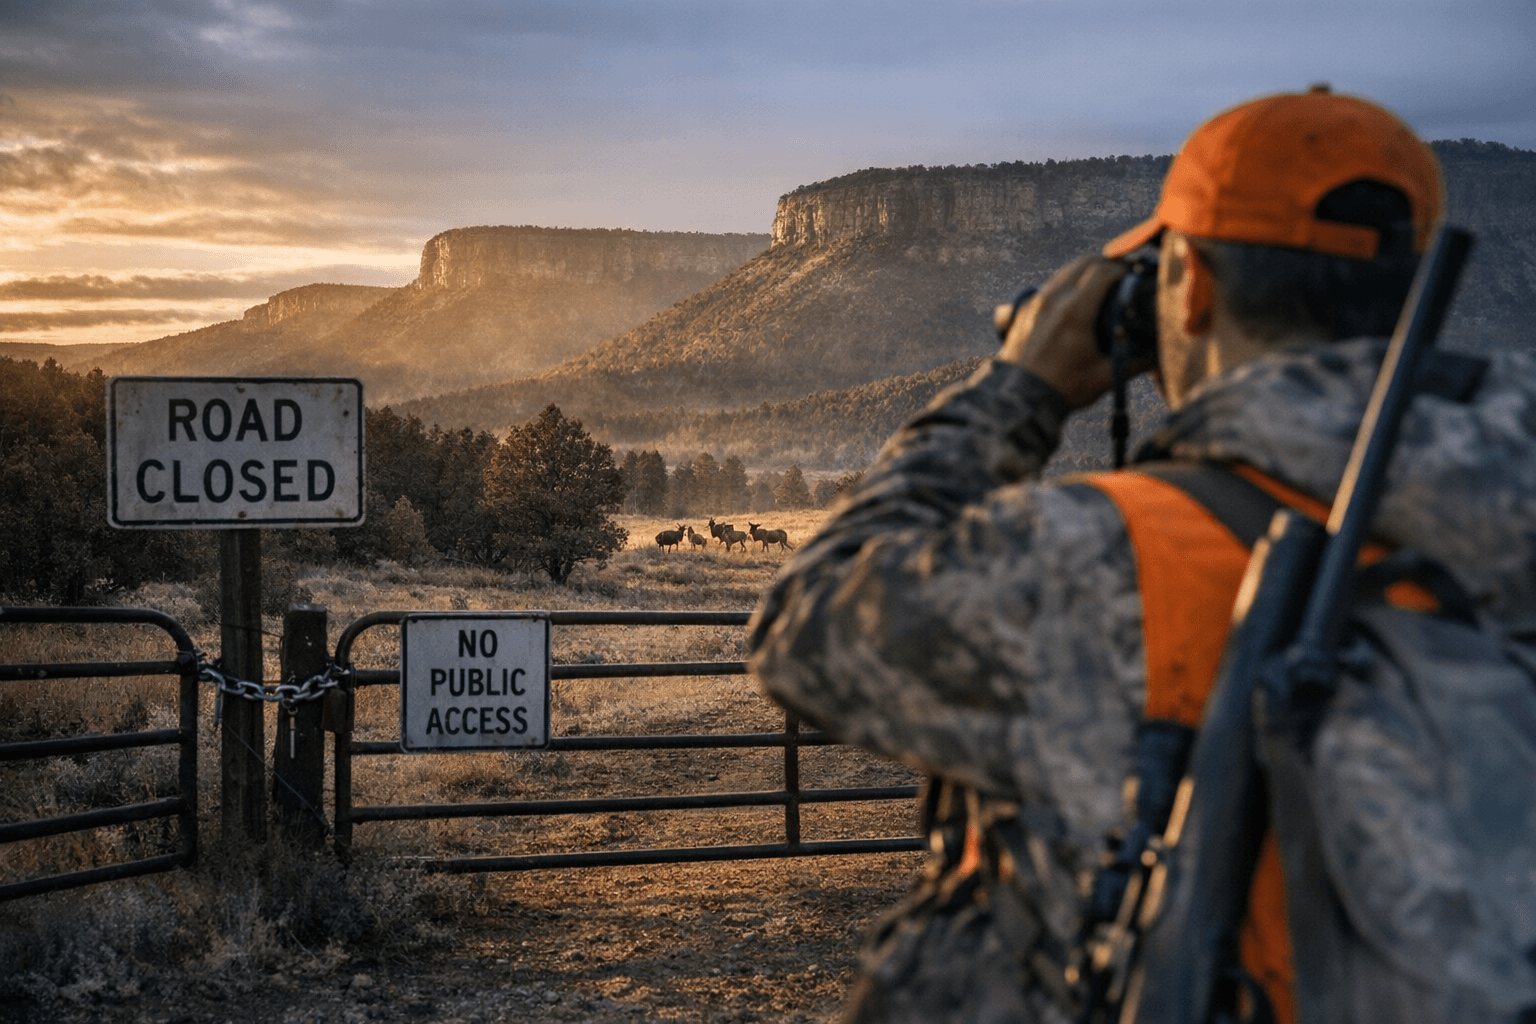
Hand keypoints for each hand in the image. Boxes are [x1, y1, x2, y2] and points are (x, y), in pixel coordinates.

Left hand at [997, 255, 1138, 409]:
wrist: (1018, 398)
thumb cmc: (1062, 389)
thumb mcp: (1104, 377)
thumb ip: (1136, 362)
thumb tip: (1162, 354)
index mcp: (1075, 311)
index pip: (1103, 271)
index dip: (1122, 269)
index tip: (1134, 275)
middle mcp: (1053, 299)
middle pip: (1083, 263)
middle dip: (1106, 264)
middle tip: (1121, 274)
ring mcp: (1035, 302)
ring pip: (1064, 271)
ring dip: (1084, 271)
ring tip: (1100, 283)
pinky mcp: (1023, 309)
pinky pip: (1049, 284)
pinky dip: (1066, 282)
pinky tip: (1074, 298)